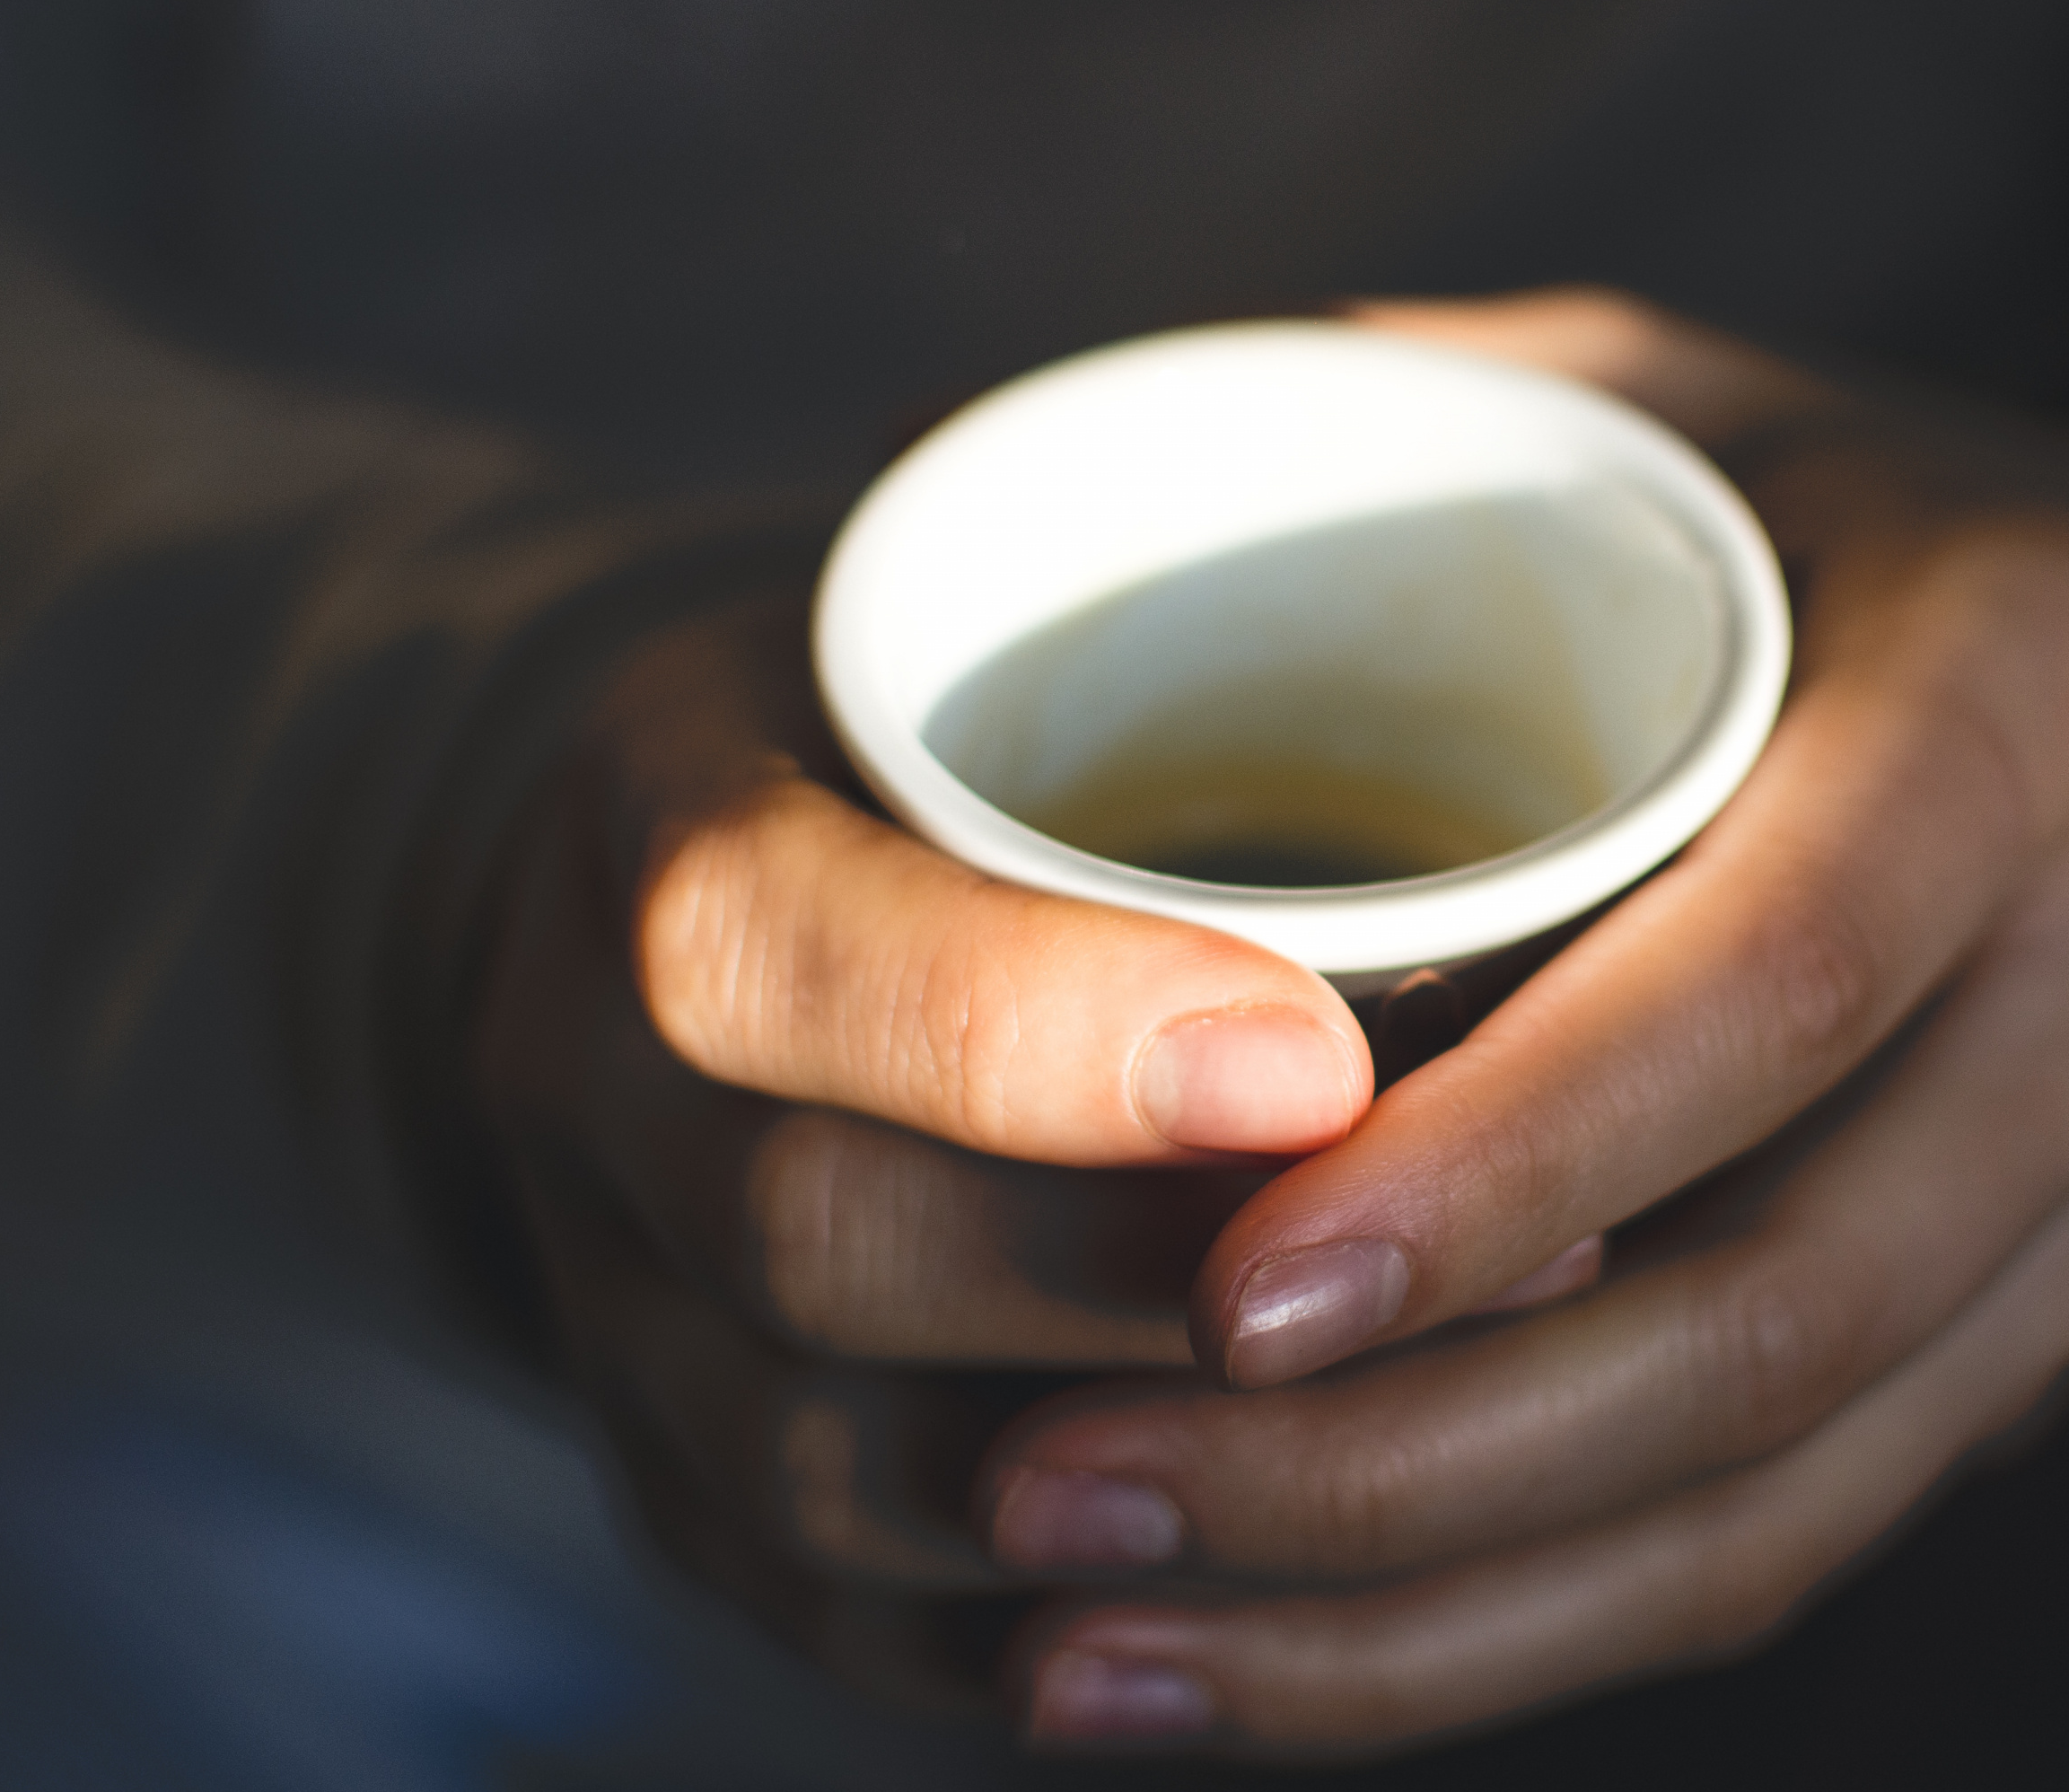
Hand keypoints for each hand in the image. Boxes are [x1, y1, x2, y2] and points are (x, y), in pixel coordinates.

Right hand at [464, 594, 1397, 1704]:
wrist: (726, 904)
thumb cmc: (948, 711)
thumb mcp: (1007, 576)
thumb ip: (1160, 547)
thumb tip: (1470, 446)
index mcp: (651, 810)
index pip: (762, 941)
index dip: (1028, 1026)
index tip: (1329, 1053)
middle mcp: (578, 1076)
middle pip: (804, 1241)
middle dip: (1143, 1277)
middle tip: (1490, 1264)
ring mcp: (609, 1304)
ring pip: (840, 1475)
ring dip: (1156, 1476)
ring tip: (1447, 1428)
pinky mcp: (685, 1484)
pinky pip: (860, 1619)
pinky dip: (1081, 1623)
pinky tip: (1287, 1574)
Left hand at [964, 290, 2068, 1754]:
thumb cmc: (1912, 524)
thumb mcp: (1717, 399)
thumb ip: (1437, 404)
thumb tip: (1061, 443)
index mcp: (2037, 712)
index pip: (1783, 985)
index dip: (1517, 1166)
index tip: (1225, 1290)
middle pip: (1785, 1315)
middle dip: (1405, 1461)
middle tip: (1056, 1489)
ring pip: (1787, 1497)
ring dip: (1426, 1613)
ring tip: (1092, 1642)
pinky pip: (1800, 1544)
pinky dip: (1525, 1639)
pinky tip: (1271, 1670)